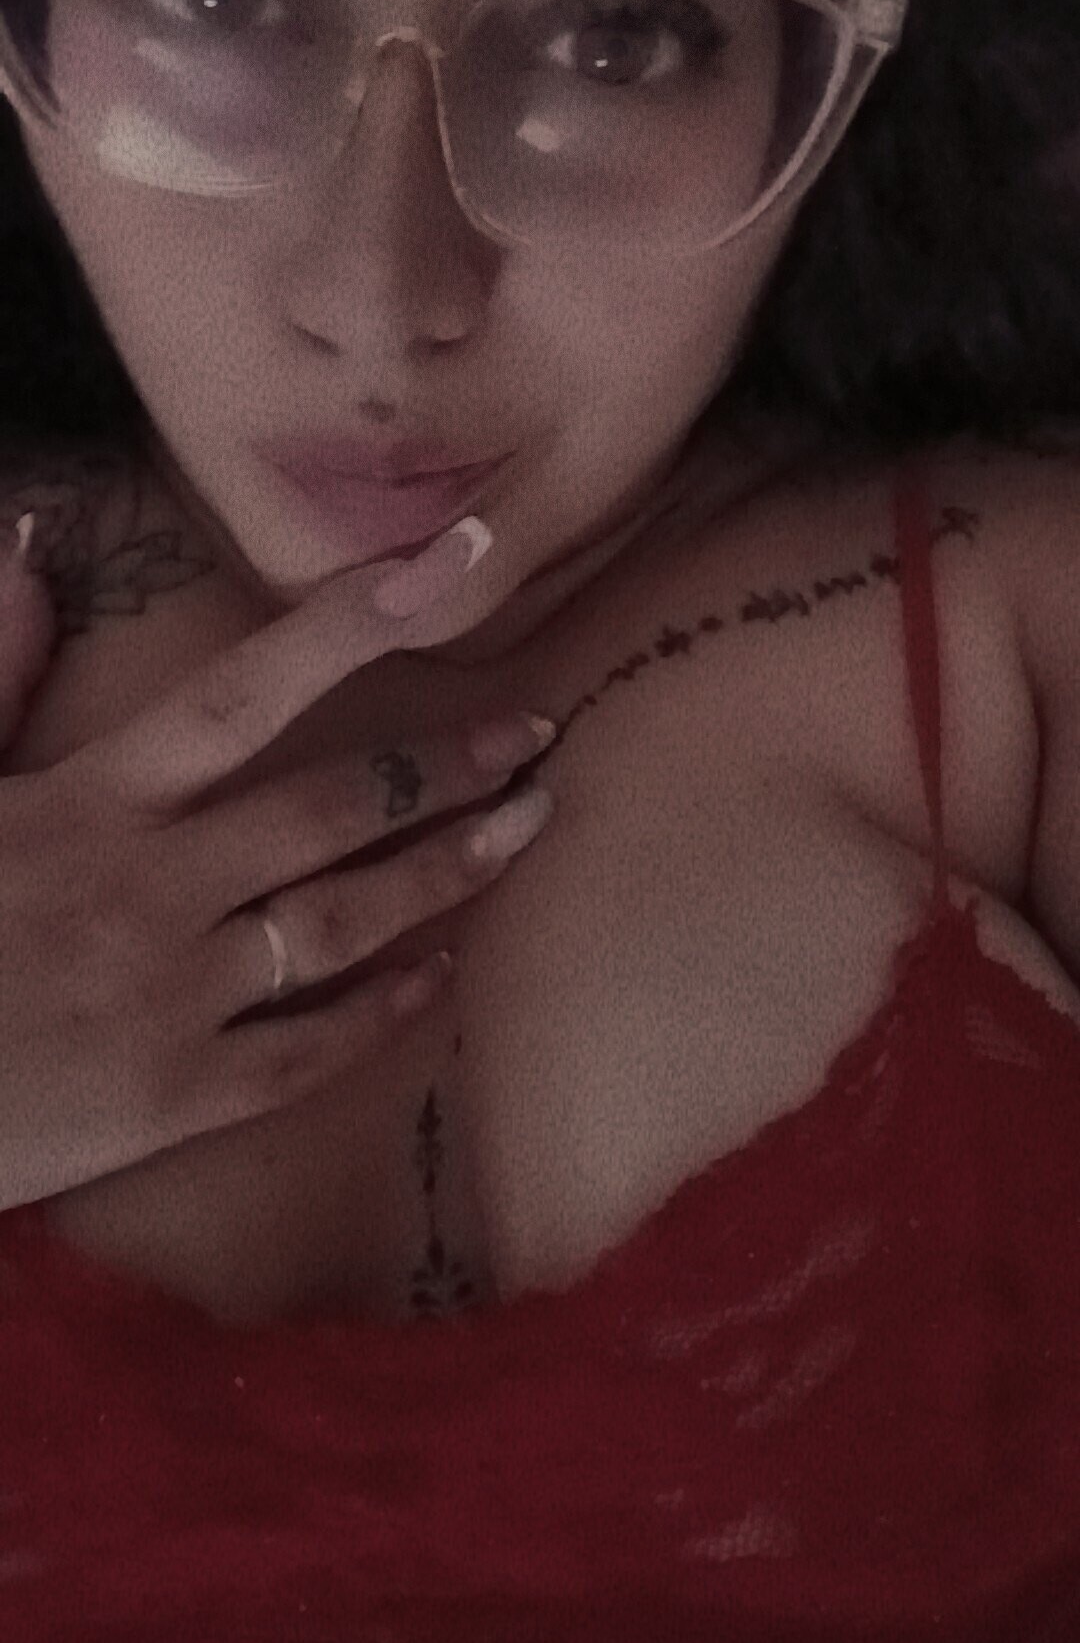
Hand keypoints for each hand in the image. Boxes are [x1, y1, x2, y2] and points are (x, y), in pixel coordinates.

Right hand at [0, 519, 555, 1209]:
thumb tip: (24, 545)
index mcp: (91, 802)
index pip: (245, 691)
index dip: (353, 622)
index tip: (449, 564)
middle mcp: (152, 887)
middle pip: (332, 809)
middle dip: (445, 766)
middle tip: (534, 737)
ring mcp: (172, 996)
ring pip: (344, 921)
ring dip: (446, 872)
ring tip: (525, 829)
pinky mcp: (175, 1098)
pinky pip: (305, 1051)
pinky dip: (381, 1013)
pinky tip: (440, 980)